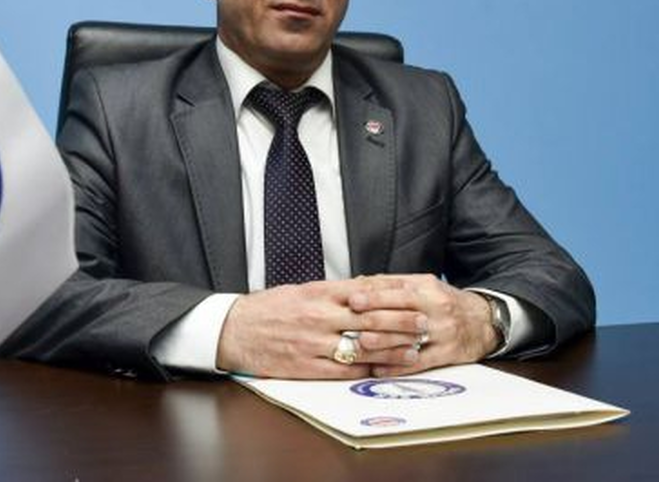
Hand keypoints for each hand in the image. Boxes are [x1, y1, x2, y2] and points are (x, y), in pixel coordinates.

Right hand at [216, 279, 427, 378]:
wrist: (234, 330)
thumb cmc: (268, 308)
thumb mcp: (301, 290)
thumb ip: (333, 291)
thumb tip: (365, 289)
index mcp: (318, 293)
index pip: (365, 292)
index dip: (394, 297)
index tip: (415, 297)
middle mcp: (319, 316)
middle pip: (370, 319)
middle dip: (401, 322)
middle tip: (425, 324)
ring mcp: (314, 343)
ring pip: (362, 347)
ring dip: (391, 350)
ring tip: (413, 350)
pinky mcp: (307, 366)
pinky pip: (344, 370)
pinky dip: (366, 370)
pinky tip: (383, 370)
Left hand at [348, 274, 498, 376]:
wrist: (483, 321)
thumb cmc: (444, 302)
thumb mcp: (423, 285)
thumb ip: (392, 284)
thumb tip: (358, 283)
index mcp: (428, 288)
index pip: (398, 289)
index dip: (374, 295)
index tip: (353, 299)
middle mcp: (436, 308)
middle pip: (402, 313)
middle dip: (375, 317)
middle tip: (351, 322)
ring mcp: (443, 332)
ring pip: (410, 338)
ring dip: (384, 342)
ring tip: (361, 344)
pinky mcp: (447, 354)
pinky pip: (420, 362)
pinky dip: (398, 367)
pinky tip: (379, 369)